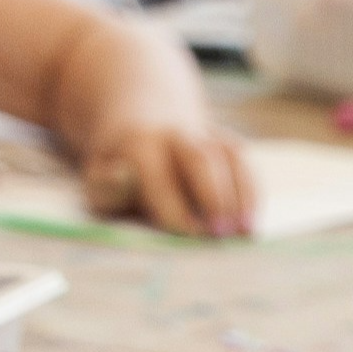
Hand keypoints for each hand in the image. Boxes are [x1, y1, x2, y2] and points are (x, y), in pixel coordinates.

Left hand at [81, 111, 252, 237]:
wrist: (143, 116)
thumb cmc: (120, 165)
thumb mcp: (98, 177)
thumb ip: (107, 187)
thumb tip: (124, 178)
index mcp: (140, 145)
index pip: (158, 177)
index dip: (173, 207)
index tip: (187, 235)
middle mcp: (177, 135)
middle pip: (201, 159)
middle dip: (213, 196)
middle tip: (220, 234)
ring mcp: (206, 134)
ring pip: (231, 158)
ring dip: (242, 195)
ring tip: (246, 231)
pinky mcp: (227, 141)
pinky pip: (245, 162)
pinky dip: (253, 191)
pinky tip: (253, 221)